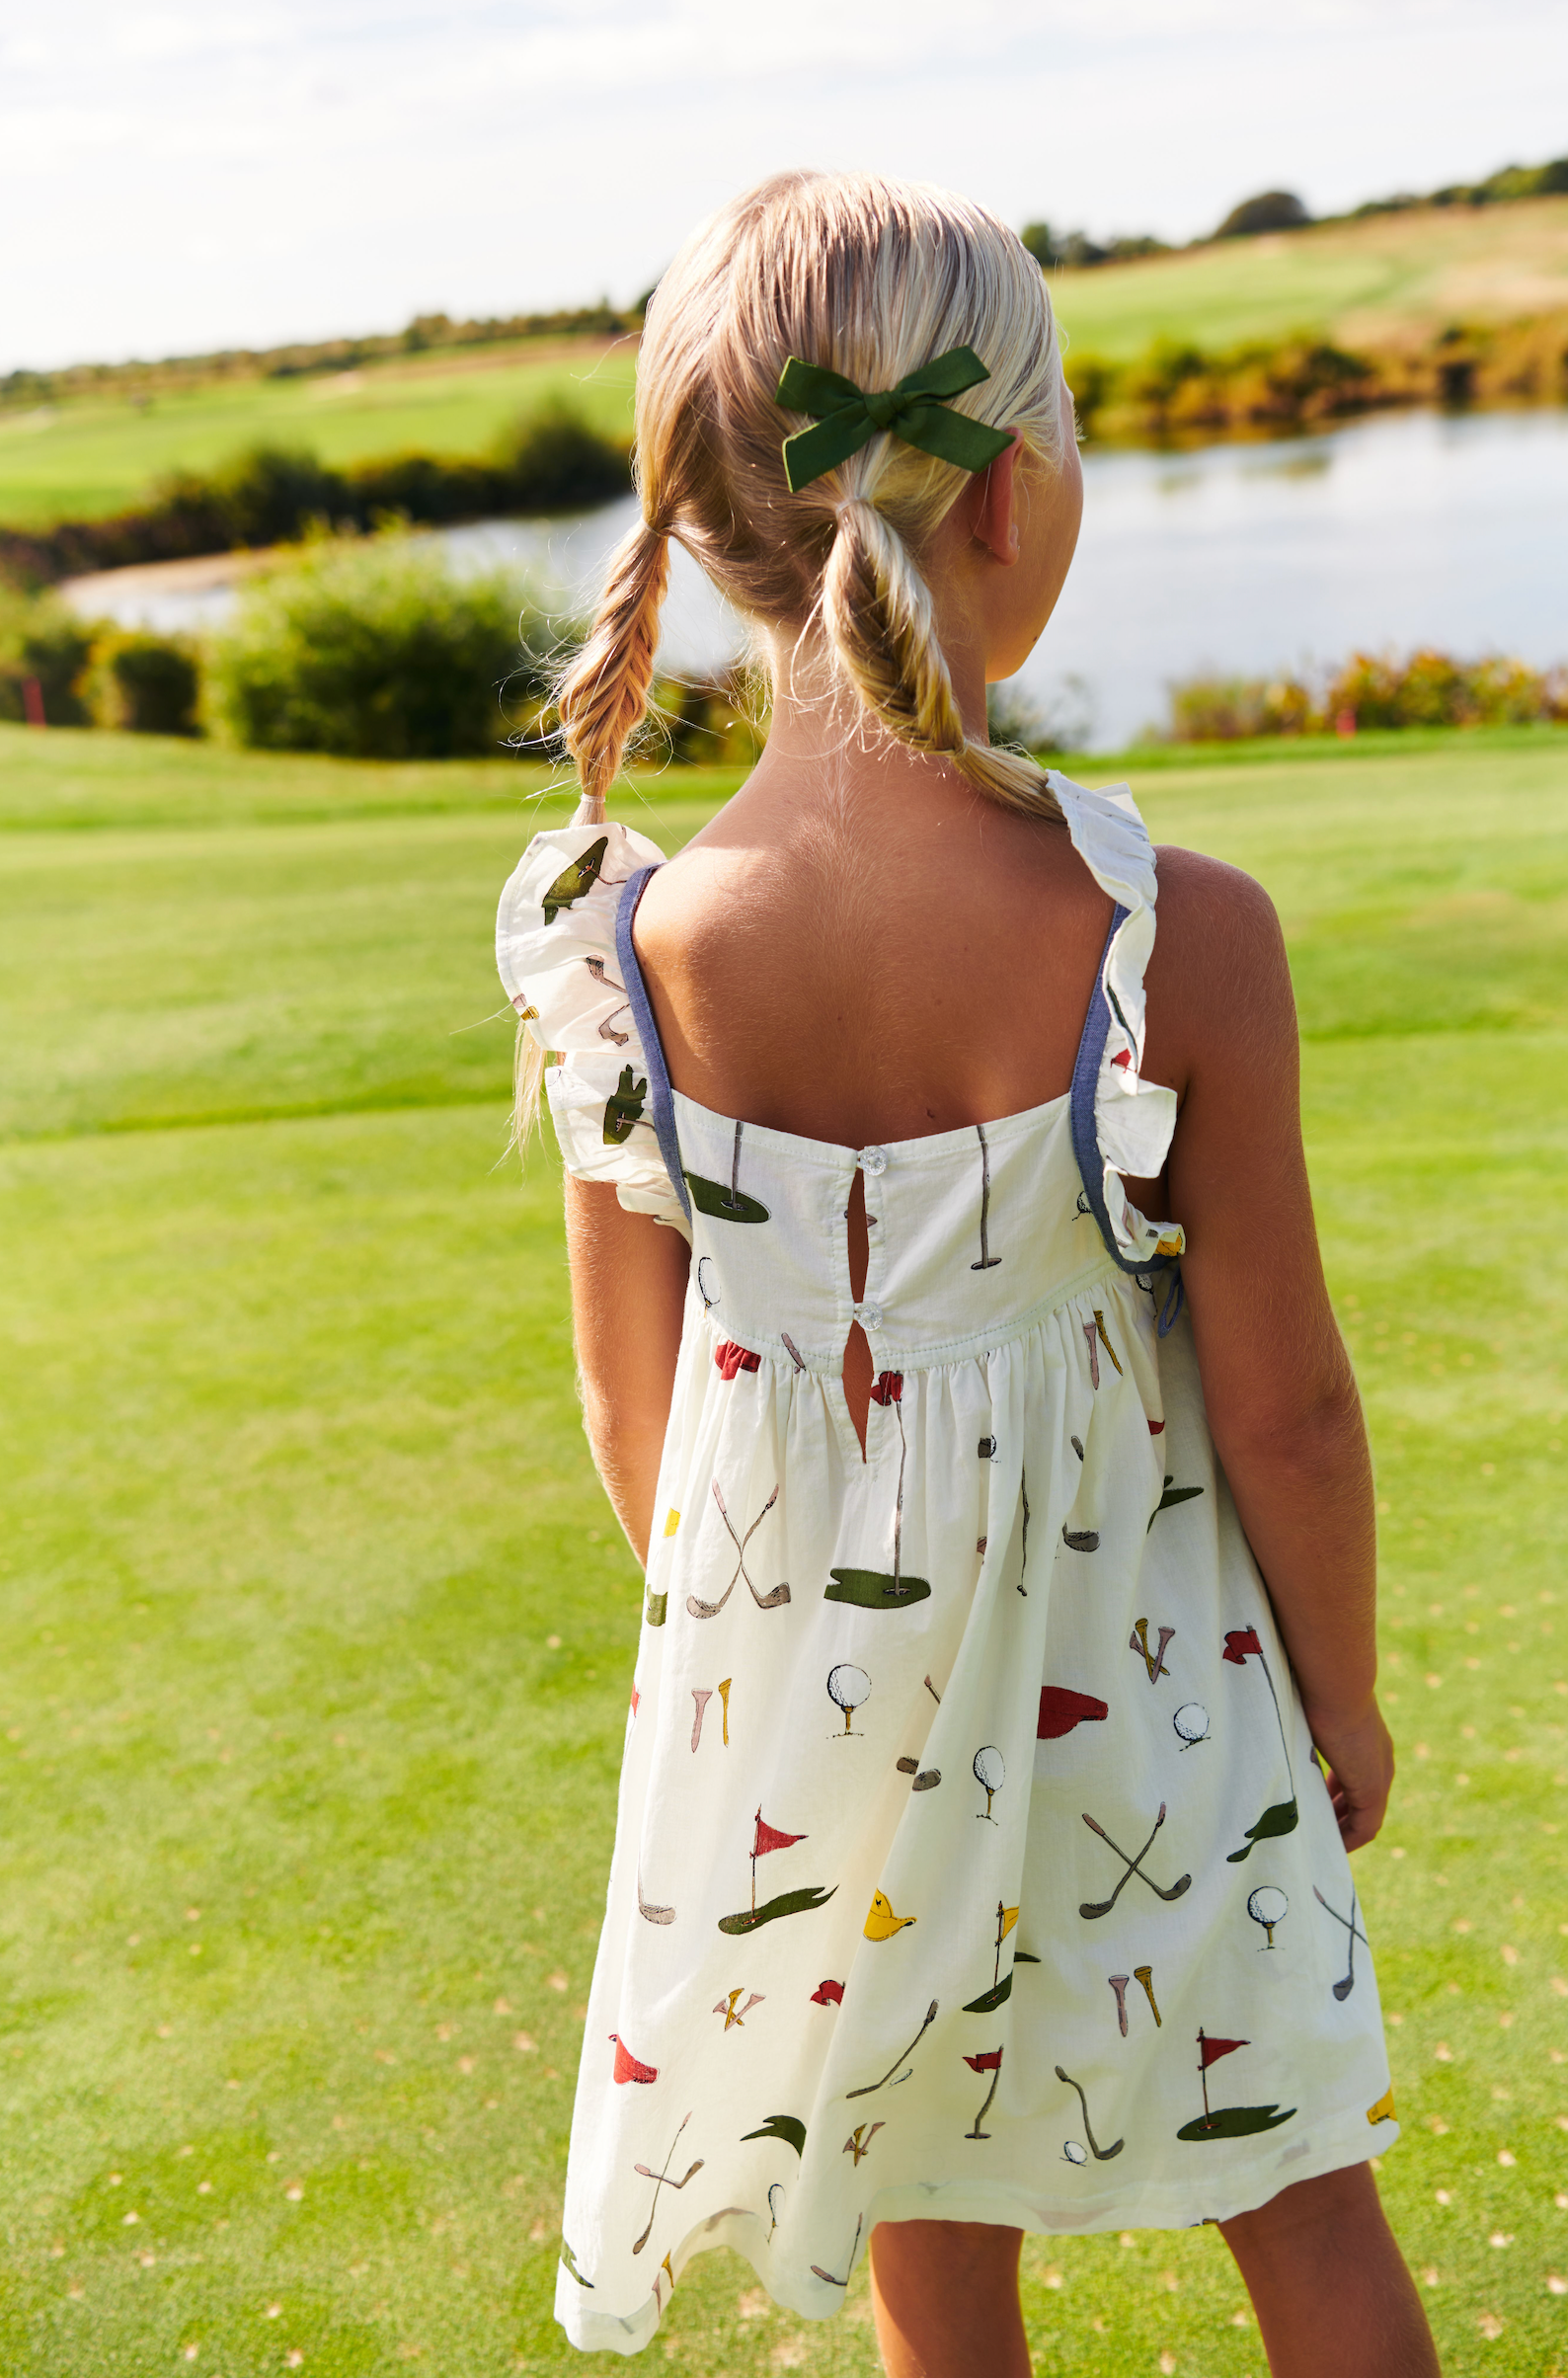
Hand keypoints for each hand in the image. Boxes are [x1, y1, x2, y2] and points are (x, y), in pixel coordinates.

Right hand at [1306, 1698, 1394, 1851]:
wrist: (1337, 1686)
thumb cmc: (1316, 1690)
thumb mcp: (1312, 1715)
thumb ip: (1306, 1730)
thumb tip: (1276, 1721)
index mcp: (1368, 1742)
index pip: (1356, 1777)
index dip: (1337, 1796)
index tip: (1318, 1806)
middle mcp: (1380, 1761)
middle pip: (1363, 1802)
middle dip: (1340, 1818)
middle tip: (1316, 1832)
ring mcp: (1379, 1776)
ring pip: (1365, 1817)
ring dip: (1343, 1831)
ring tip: (1320, 1844)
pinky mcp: (1372, 1790)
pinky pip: (1365, 1827)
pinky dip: (1349, 1838)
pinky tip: (1330, 1846)